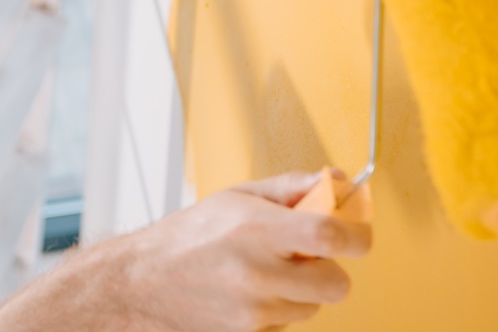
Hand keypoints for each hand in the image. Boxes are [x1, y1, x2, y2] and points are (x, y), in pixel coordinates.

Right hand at [117, 171, 372, 331]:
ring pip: (312, 307)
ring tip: (263, 274)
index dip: (356, 236)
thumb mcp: (236, 195)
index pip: (330, 235)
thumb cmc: (187, 236)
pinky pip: (286, 326)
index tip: (357, 236)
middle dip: (328, 270)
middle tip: (304, 257)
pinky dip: (276, 312)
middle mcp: (256, 272)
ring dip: (299, 292)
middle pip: (336, 284)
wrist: (140, 283)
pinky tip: (248, 296)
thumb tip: (338, 180)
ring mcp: (252, 310)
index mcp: (256, 228)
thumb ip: (290, 187)